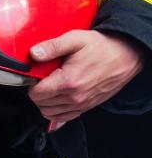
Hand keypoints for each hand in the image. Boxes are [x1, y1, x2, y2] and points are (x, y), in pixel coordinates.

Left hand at [28, 30, 145, 129]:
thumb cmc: (101, 47)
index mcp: (69, 82)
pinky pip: (64, 117)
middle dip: (37, 92)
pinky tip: (56, 99)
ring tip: (49, 87)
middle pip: (42, 104)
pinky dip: (56, 111)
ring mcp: (82, 104)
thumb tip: (34, 54)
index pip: (36, 94)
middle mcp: (75, 97)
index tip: (35, 75)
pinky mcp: (88, 106)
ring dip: (45, 102)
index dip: (31, 84)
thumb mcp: (76, 39)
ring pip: (51, 113)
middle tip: (42, 79)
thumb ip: (52, 46)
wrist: (126, 55)